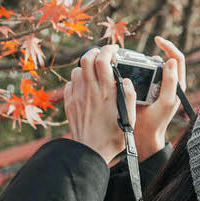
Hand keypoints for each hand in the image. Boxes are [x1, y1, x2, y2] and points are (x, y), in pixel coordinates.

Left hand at [65, 46, 133, 165]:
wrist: (91, 151)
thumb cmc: (113, 136)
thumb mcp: (130, 117)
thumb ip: (130, 96)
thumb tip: (126, 80)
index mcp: (106, 91)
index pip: (103, 59)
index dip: (108, 50)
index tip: (114, 50)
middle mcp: (89, 90)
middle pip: (86, 58)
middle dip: (95, 52)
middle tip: (102, 56)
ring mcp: (77, 96)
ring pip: (77, 70)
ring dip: (86, 68)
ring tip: (94, 73)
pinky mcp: (69, 103)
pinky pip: (70, 84)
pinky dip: (77, 81)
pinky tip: (85, 88)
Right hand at [134, 36, 186, 155]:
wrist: (145, 135)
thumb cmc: (158, 121)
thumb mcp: (166, 102)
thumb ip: (170, 82)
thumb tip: (171, 60)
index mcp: (177, 83)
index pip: (177, 58)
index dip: (169, 46)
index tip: (157, 39)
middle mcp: (167, 82)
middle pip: (162, 59)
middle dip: (151, 54)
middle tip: (138, 56)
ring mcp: (156, 85)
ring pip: (150, 66)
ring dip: (141, 61)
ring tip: (130, 63)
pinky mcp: (145, 89)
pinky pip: (141, 74)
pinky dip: (134, 69)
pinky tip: (125, 70)